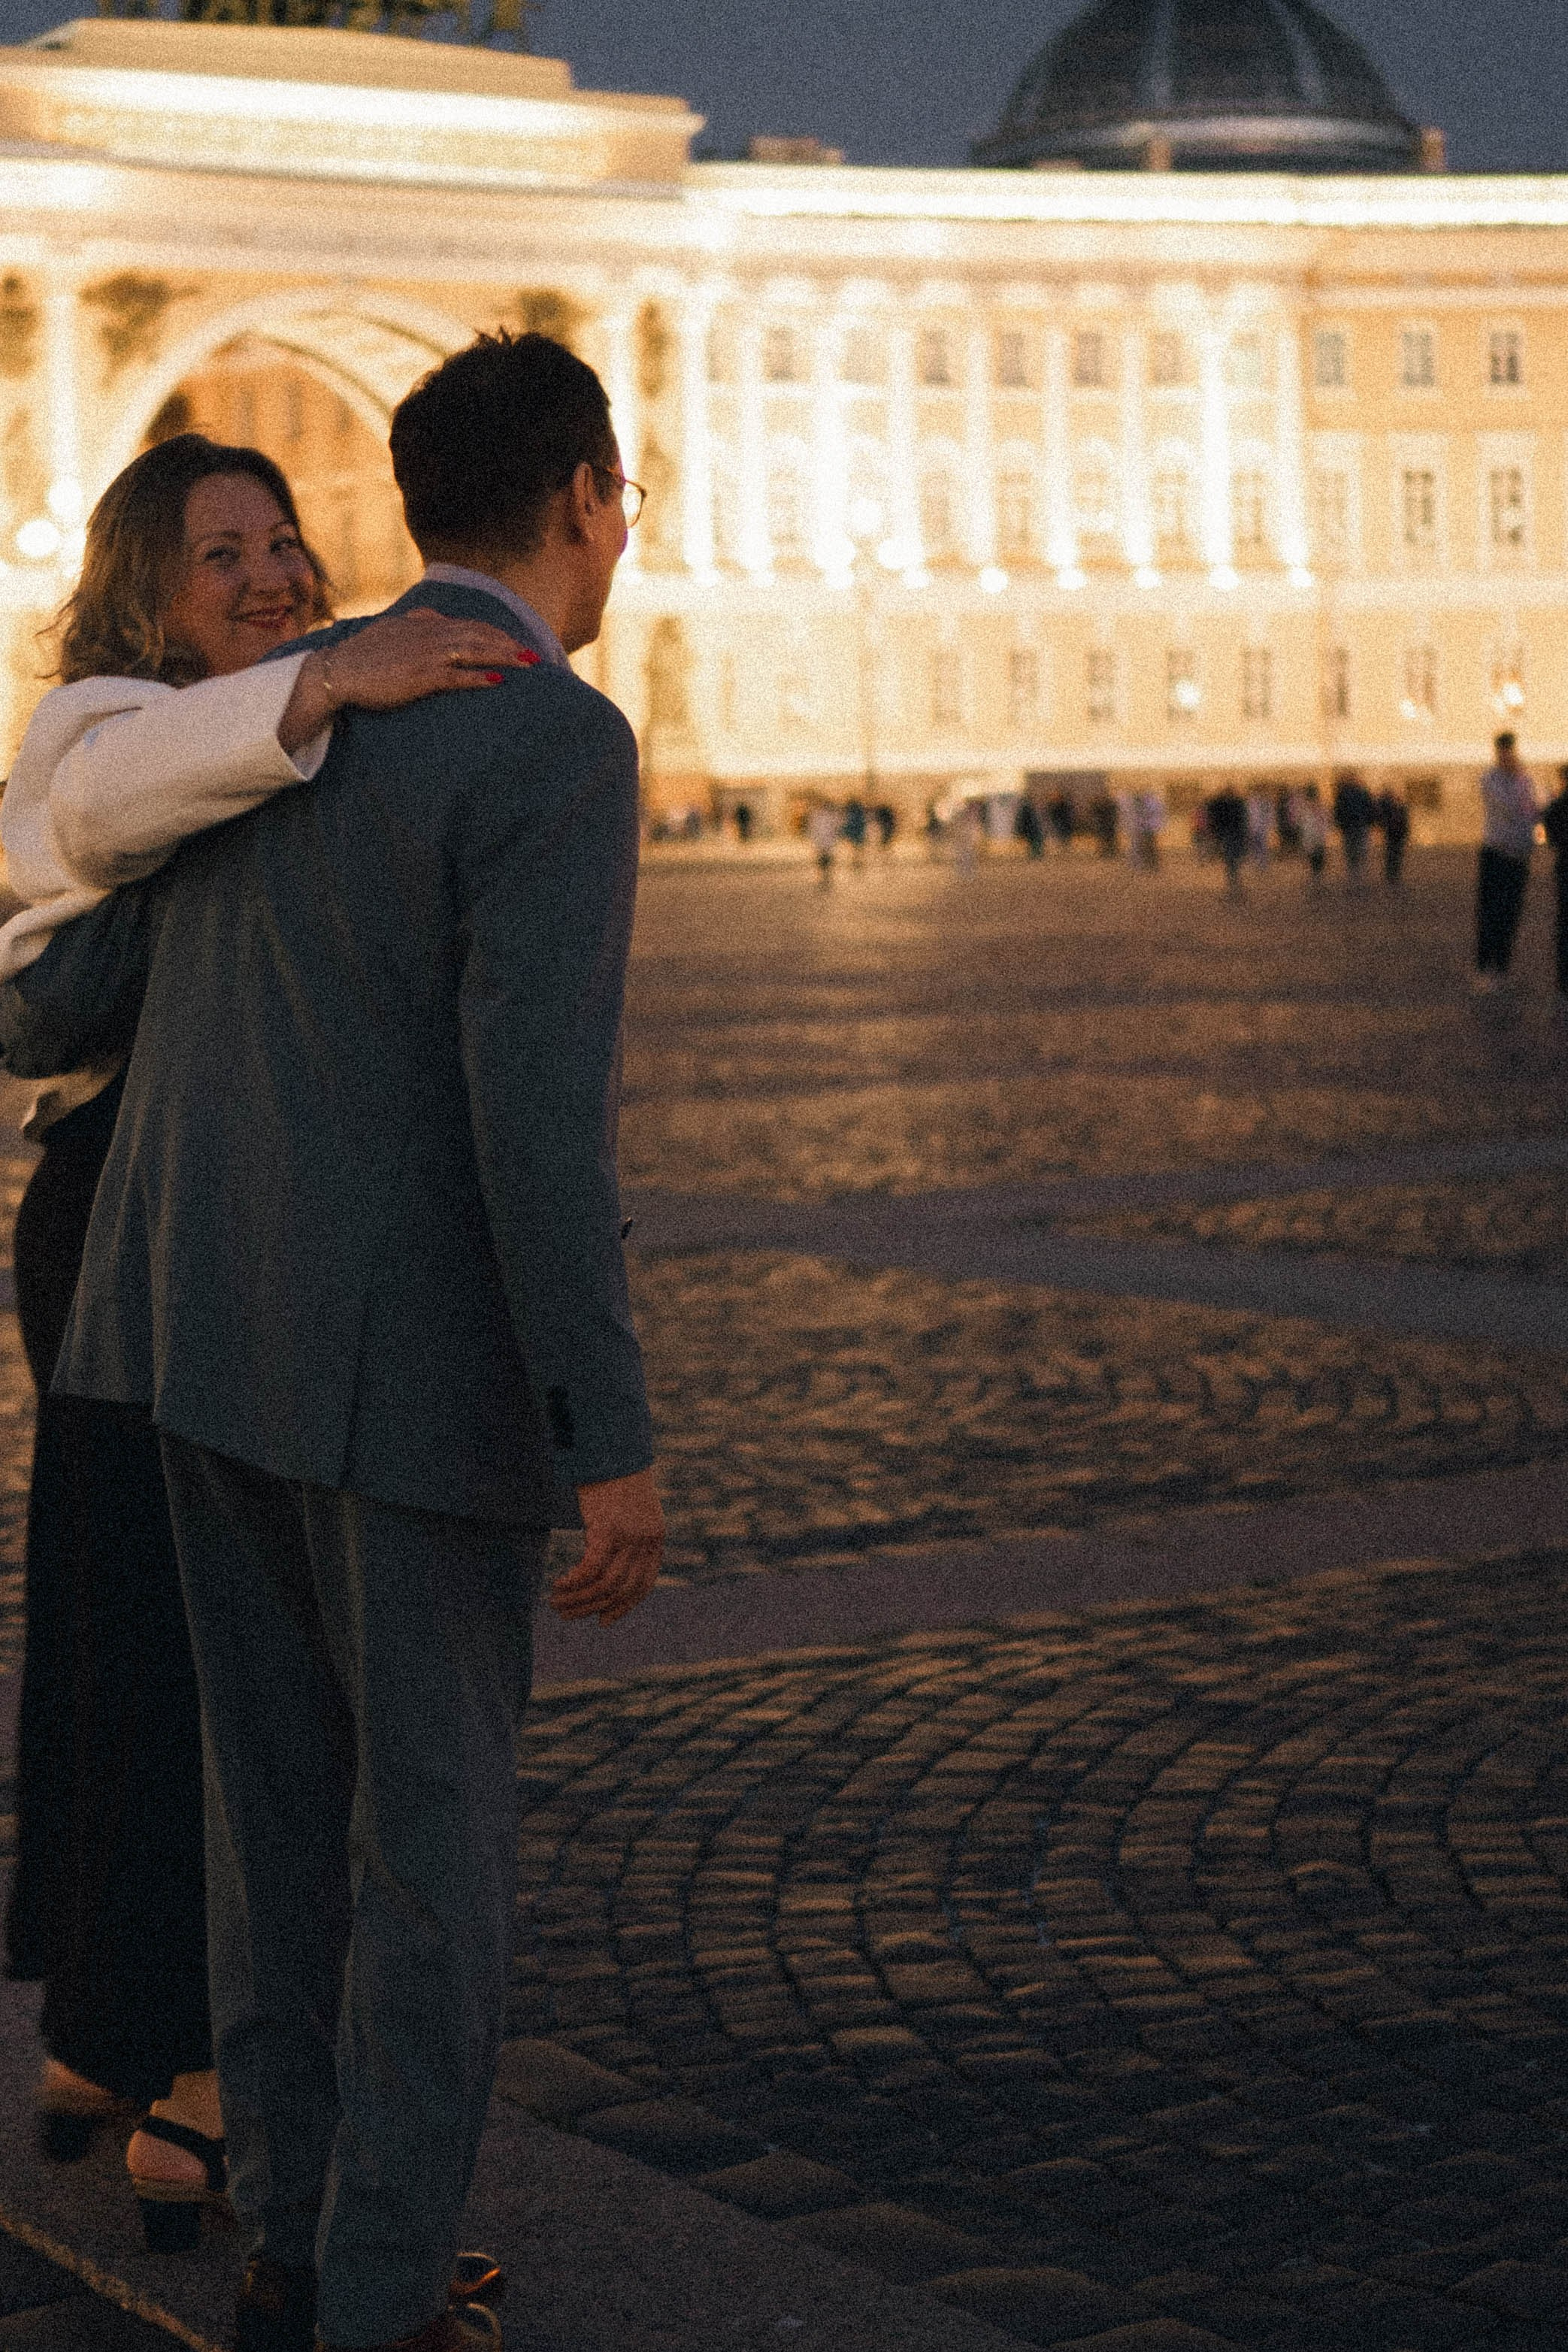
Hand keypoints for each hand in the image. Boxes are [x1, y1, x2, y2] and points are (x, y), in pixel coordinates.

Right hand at [277, 607, 529, 751]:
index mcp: (424, 625)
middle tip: (535, 656)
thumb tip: (434, 618)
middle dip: (509, 645)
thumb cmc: (364, 656)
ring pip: (473, 651)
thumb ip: (416, 623)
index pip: (469, 625)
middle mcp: (429, 635)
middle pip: (478, 635)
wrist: (337, 672)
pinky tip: (498, 681)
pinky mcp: (419, 677)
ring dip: (503, 657)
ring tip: (527, 665)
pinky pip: (455, 675)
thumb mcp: (392, 630)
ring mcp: (425, 655)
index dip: (496, 634)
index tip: (516, 643)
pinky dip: (479, 677)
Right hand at [548, 1468, 663, 1627]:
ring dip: (577, 1600)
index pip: (642, 1586)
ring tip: (556, 1603)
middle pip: (620, 1590)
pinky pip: (590, 1569)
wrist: (610, 1447)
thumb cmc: (614, 1477)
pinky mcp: (607, 1529)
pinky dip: (573, 1583)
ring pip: (603, 1585)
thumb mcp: (630, 1510)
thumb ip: (627, 1538)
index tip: (603, 1621)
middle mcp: (646, 1541)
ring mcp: (628, 1536)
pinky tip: (558, 1585)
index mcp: (655, 1539)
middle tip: (567, 1615)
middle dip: (592, 1608)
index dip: (622, 1607)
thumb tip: (608, 1565)